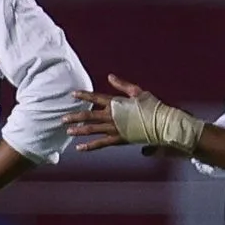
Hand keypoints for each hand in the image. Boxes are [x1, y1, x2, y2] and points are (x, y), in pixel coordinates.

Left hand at [67, 74, 202, 152]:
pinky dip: (89, 146)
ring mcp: (114, 129)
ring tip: (67, 131)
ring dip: (78, 130)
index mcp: (116, 103)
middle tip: (62, 118)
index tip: (73, 94)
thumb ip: (122, 85)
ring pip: (91, 130)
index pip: (96, 98)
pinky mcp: (118, 139)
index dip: (84, 96)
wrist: (162, 123)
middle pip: (89, 115)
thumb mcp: (138, 92)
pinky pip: (100, 144)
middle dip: (74, 116)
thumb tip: (110, 76)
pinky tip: (78, 148)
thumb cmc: (153, 106)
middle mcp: (112, 116)